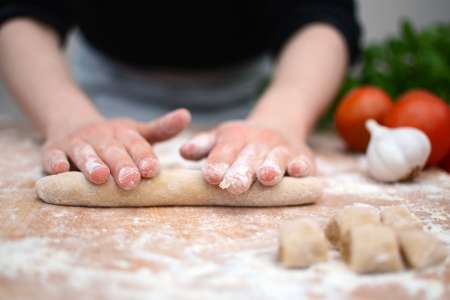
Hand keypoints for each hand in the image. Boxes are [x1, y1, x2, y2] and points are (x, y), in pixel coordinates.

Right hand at [42, 109, 190, 189]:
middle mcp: (101, 137)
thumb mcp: (137, 132)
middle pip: (113, 152)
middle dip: (122, 166)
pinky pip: (53, 156)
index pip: (136, 146)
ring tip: (99, 177)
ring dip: (91, 165)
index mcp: (124, 134)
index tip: (152, 170)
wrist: (72, 125)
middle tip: (130, 181)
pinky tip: (60, 170)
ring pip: (85, 154)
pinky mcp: (54, 150)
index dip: (144, 158)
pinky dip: (56, 163)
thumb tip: (187, 115)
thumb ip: (161, 129)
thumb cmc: (113, 139)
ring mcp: (77, 144)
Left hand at [180, 120, 315, 193]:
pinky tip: (297, 171)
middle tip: (234, 186)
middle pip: (249, 158)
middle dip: (242, 172)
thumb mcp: (221, 139)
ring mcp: (281, 150)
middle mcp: (258, 143)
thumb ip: (203, 146)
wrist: (280, 126)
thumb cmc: (241, 142)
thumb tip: (183, 151)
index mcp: (235, 138)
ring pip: (276, 159)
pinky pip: (302, 162)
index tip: (211, 176)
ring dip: (272, 167)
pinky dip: (300, 167)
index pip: (225, 151)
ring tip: (266, 178)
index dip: (218, 163)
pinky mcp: (302, 158)